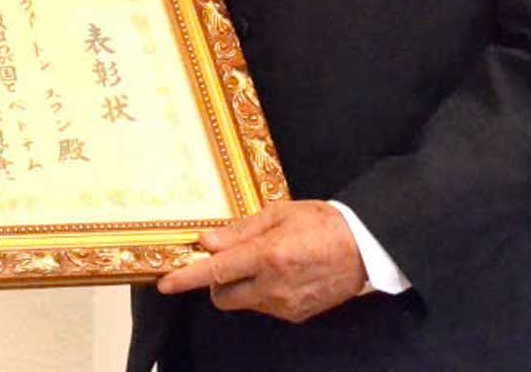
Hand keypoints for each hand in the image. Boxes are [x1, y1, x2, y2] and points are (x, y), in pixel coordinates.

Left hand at [156, 200, 367, 323]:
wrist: (365, 248)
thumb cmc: (322, 223)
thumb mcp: (278, 214)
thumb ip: (239, 231)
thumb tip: (207, 242)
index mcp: (267, 256)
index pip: (216, 272)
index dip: (186, 279)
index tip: (165, 284)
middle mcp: (273, 286)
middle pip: (222, 296)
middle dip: (217, 282)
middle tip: (231, 260)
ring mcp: (285, 305)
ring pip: (243, 303)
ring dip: (242, 287)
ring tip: (267, 262)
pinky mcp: (296, 316)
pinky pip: (264, 307)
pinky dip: (262, 294)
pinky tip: (283, 275)